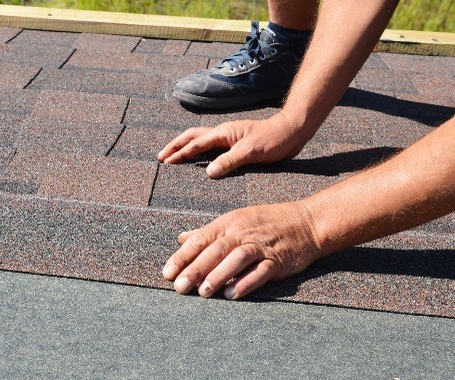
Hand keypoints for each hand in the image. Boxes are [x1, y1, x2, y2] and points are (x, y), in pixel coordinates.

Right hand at [157, 113, 307, 178]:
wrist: (293, 132)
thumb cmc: (274, 139)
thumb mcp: (251, 151)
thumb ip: (229, 161)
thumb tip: (207, 172)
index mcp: (223, 133)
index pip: (195, 143)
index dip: (179, 153)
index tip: (165, 162)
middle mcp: (223, 134)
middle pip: (192, 137)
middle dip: (175, 147)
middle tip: (161, 158)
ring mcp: (229, 139)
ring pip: (200, 142)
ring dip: (185, 148)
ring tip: (173, 157)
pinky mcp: (235, 146)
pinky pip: (211, 148)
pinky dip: (199, 153)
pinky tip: (197, 161)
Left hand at [162, 202, 320, 298]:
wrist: (307, 223)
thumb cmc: (266, 222)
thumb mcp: (235, 220)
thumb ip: (208, 232)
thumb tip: (181, 237)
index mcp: (228, 223)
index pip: (200, 239)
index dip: (182, 256)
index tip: (167, 273)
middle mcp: (242, 233)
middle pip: (215, 250)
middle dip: (195, 269)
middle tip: (179, 287)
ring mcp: (261, 246)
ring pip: (236, 260)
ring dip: (218, 276)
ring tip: (203, 292)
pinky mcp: (277, 260)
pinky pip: (260, 271)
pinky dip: (246, 283)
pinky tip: (232, 295)